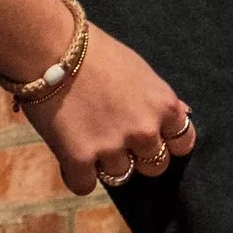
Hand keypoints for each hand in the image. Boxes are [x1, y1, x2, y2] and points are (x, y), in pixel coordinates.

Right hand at [27, 24, 197, 195]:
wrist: (48, 46)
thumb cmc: (94, 52)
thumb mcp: (139, 70)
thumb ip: (160, 99)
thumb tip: (184, 114)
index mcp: (163, 106)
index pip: (183, 143)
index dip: (166, 142)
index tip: (150, 138)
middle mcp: (144, 130)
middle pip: (155, 167)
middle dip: (137, 156)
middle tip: (113, 136)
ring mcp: (112, 147)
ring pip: (119, 175)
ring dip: (103, 162)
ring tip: (85, 133)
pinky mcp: (79, 158)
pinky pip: (84, 186)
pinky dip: (75, 173)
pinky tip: (68, 152)